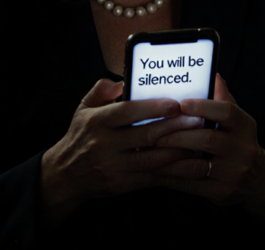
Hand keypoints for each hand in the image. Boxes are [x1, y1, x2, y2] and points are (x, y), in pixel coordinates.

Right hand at [40, 79, 203, 220]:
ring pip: (153, 159)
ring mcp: (114, 166)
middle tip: (198, 120)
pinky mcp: (121, 184)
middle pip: (146, 135)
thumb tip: (124, 79)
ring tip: (199, 142)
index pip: (128, 112)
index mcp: (97, 121)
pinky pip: (151, 177)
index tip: (175, 103)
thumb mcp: (84, 108)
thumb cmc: (81, 135)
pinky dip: (171, 171)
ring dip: (179, 151)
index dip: (153, 108)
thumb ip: (103, 89)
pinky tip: (188, 164)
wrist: (65, 174)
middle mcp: (105, 144)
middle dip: (175, 127)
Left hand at [153, 74, 264, 222]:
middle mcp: (241, 149)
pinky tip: (156, 170)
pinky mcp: (221, 191)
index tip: (180, 103)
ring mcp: (232, 172)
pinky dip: (171, 177)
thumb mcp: (236, 120)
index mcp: (244, 126)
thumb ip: (222, 99)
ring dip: (169, 159)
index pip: (226, 112)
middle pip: (207, 139)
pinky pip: (191, 184)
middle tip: (154, 133)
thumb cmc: (238, 141)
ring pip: (196, 166)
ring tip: (149, 152)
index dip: (203, 106)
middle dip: (177, 135)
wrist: (256, 178)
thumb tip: (213, 75)